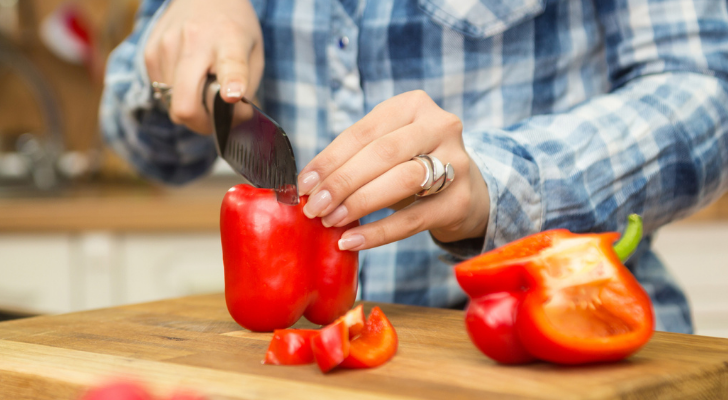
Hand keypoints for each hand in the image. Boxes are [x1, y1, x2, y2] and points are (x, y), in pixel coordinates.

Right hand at [144, 0, 263, 133]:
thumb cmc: (234, 29)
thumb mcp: (254, 54)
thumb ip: (247, 90)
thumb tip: (234, 122)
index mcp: (229, 39)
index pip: (230, 64)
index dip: (231, 83)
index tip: (232, 96)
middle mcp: (194, 41)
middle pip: (185, 103)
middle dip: (201, 124)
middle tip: (215, 121)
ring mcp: (166, 46)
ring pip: (172, 105)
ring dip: (190, 108)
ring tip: (203, 90)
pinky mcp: (150, 53)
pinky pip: (161, 93)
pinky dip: (176, 94)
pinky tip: (188, 77)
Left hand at [297, 90, 489, 250]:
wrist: (465, 187)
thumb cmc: (412, 163)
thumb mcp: (387, 147)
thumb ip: (354, 157)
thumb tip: (309, 185)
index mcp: (414, 105)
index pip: (364, 132)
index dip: (330, 159)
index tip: (304, 184)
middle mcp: (440, 126)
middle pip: (383, 154)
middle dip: (342, 182)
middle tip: (314, 207)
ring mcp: (457, 163)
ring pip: (401, 181)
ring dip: (359, 203)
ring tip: (331, 221)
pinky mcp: (460, 201)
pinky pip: (413, 219)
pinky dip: (378, 232)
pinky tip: (352, 240)